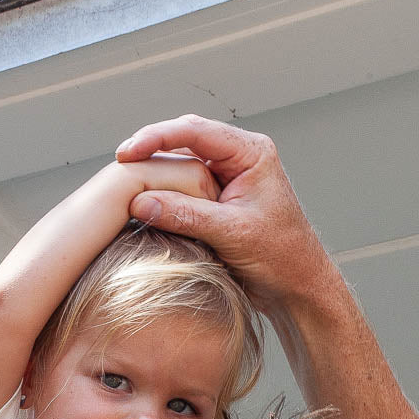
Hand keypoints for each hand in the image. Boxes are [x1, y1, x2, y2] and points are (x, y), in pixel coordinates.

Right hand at [115, 115, 329, 310]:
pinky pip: (186, 186)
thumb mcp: (231, 233)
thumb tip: (140, 202)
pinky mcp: (221, 200)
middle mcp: (239, 157)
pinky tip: (145, 200)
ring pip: (184, 162)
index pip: (195, 132)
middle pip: (186, 139)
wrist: (298, 286)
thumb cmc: (279, 257)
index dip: (156, 138)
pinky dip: (165, 190)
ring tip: (125, 179)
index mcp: (250, 152)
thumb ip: (186, 214)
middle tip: (120, 163)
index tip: (126, 154)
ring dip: (157, 170)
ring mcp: (229, 178)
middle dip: (152, 148)